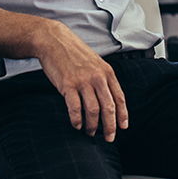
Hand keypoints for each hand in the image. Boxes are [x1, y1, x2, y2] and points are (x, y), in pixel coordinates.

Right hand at [36, 25, 128, 142]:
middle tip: (109, 138)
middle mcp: (97, 77)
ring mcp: (82, 81)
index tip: (123, 127)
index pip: (119, 97)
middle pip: (108, 107)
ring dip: (93, 125)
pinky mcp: (68, 85)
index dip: (122, 115)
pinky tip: (76, 124)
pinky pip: (75, 108)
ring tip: (90, 132)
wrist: (54, 40)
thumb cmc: (74, 52)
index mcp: (107, 72)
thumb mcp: (95, 62)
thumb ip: (103, 78)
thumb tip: (108, 98)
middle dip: (110, 126)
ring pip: (93, 110)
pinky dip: (77, 120)